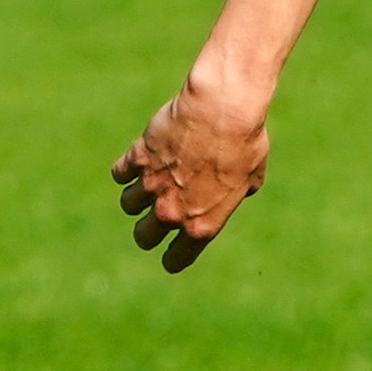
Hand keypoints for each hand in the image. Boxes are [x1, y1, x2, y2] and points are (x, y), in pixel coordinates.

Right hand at [113, 86, 269, 272]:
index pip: (175, 259)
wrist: (221, 111)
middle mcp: (172, 213)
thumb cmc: (244, 142)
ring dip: (138, 194)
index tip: (170, 253)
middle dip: (149, 229)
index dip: (172, 258)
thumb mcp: (251, 178)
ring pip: (128, 204)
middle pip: (143, 237)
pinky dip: (127, 168)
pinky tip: (141, 159)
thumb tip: (225, 192)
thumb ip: (233, 195)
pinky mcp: (137, 160)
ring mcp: (151, 187)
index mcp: (202, 226)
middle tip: (158, 214)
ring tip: (152, 180)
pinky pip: (120, 174)